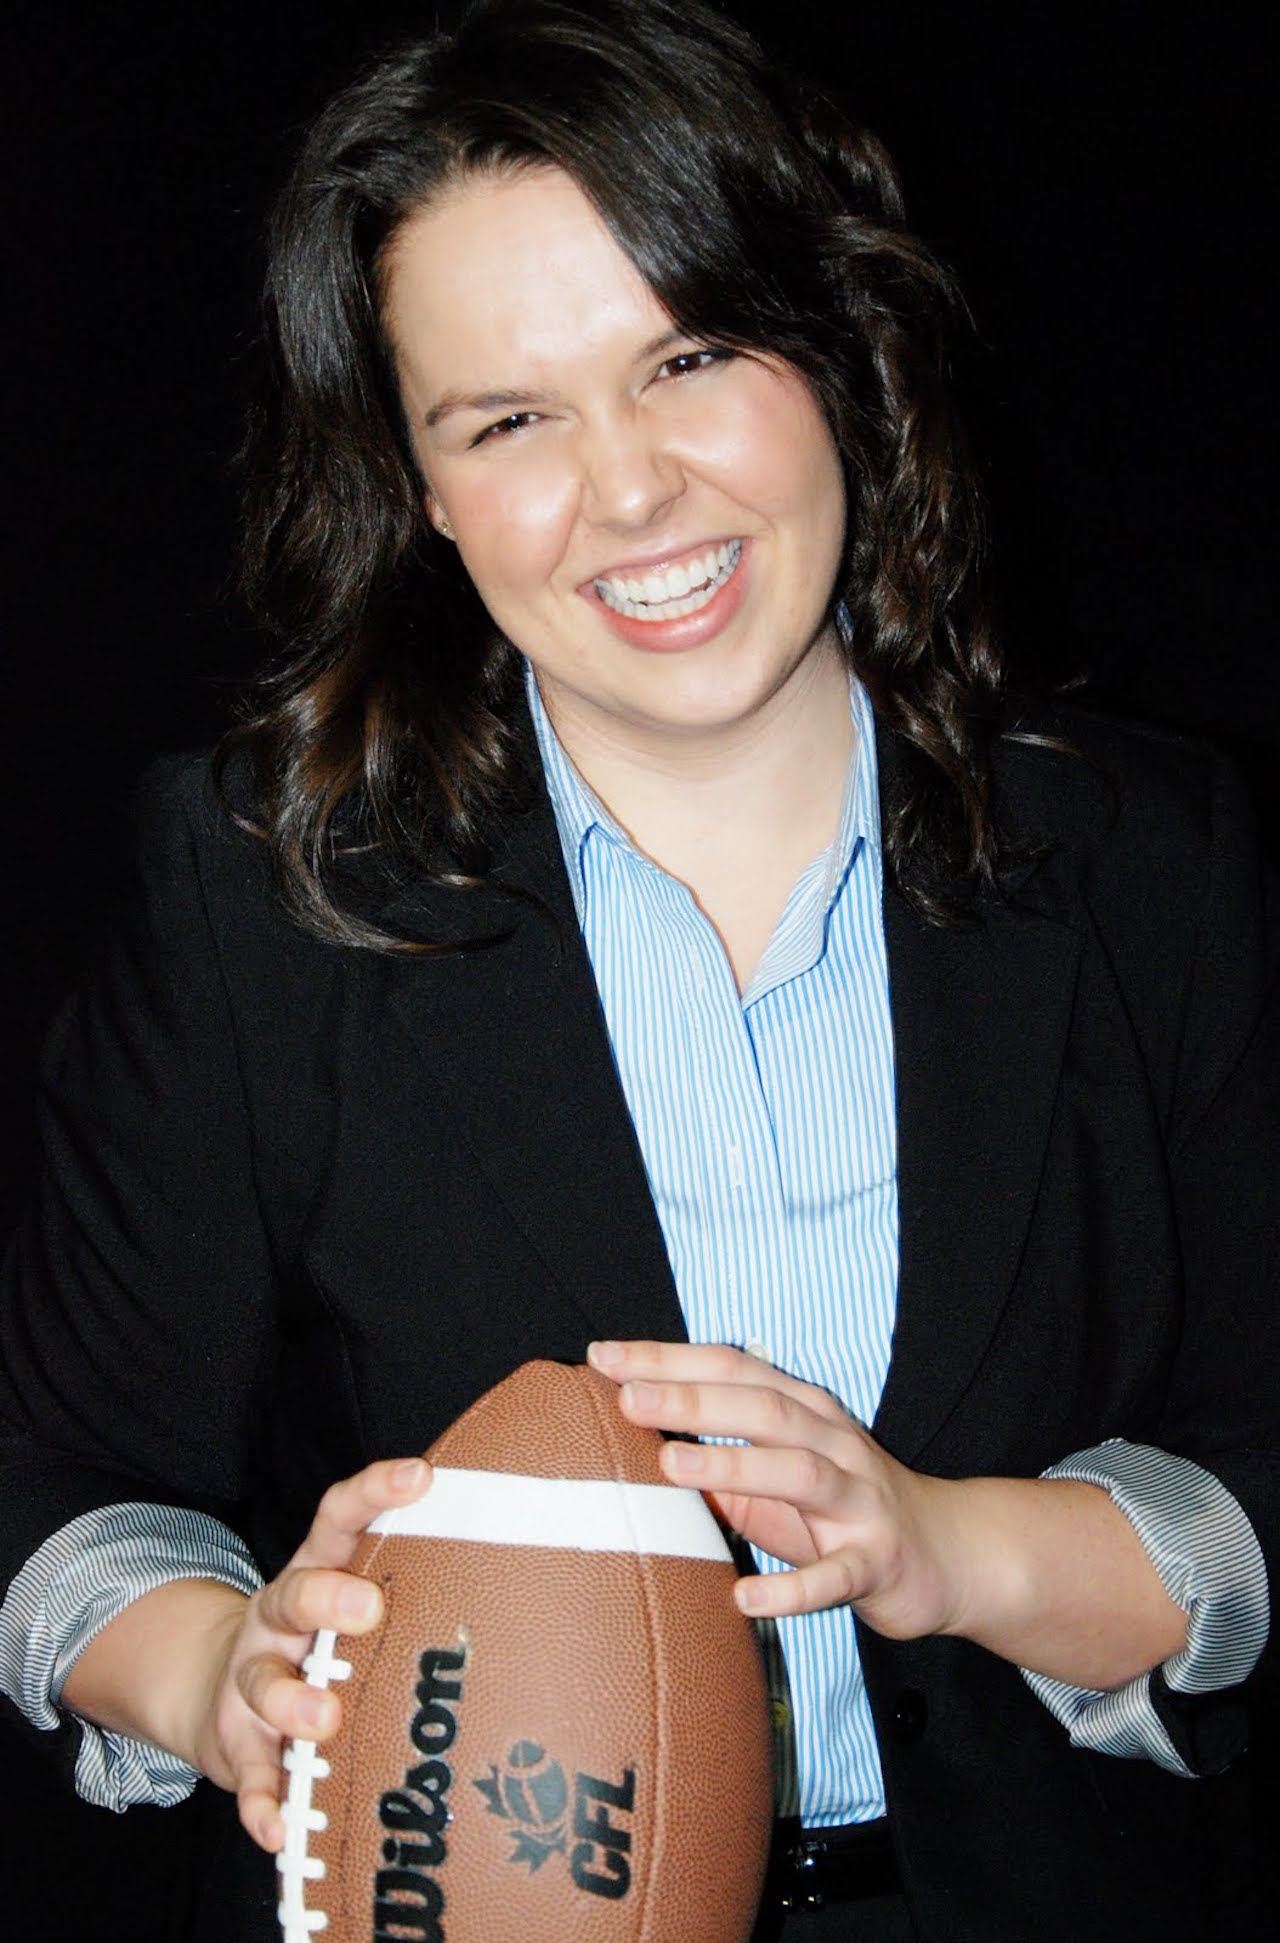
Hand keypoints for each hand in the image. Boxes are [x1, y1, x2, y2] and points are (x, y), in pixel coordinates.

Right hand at [183, 1457, 431, 1851]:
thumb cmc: (322, 1642)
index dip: (375, 1491)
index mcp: (318, 1571)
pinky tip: (279, 1825)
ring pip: (262, 1680)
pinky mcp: (238, 1744)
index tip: (419, 1476)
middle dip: (328, 1597)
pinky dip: (261, 1801)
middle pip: (295, 1591)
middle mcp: (279, 1617)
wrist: (220, 1694)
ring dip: (291, 1699)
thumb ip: (417, 1584)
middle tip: (368, 1607)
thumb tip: (530, 1568)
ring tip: (324, 1719)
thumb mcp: (353, 1600)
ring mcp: (253, 1678)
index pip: (340, 1516)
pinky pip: (248, 1774)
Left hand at [588, 1340, 965, 1637]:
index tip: (605, 1355)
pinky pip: (835, 1575)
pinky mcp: (877, 1561)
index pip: (733, 1368)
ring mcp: (858, 1501)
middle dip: (694, 1397)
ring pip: (799, 1471)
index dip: (669, 1359)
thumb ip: (719, 1463)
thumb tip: (637, 1447)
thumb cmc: (841, 1511)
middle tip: (628, 1397)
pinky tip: (745, 1597)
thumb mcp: (777, 1478)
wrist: (949, 1554)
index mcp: (804, 1412)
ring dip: (734, 1464)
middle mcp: (833, 1443)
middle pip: (763, 1406)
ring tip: (672, 1464)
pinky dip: (791, 1586)